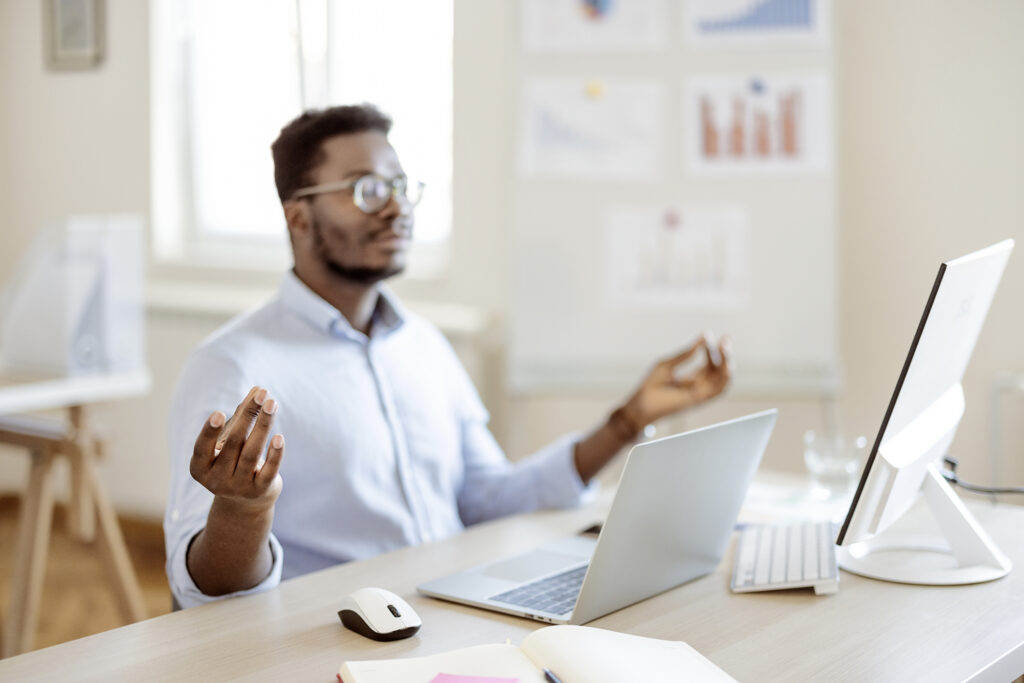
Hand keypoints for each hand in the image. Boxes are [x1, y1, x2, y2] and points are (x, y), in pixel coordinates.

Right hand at [189, 386, 284, 511]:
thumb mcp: (231, 441)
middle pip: (233, 443)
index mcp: (200, 468)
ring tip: (272, 404)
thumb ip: (241, 417)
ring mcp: (238, 488)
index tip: (219, 412)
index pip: (202, 447)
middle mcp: (216, 480)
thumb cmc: (234, 460)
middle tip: (262, 394)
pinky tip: (279, 437)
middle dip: (248, 416)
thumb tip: (258, 390)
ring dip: (263, 426)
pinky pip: (268, 471)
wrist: (245, 501)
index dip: (209, 431)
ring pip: (251, 453)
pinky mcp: (259, 491)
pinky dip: (274, 455)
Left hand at [622, 334, 731, 426]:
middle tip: (726, 339)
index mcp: (691, 379)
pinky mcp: (698, 400)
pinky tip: (725, 365)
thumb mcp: (668, 364)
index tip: (710, 335)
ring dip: (727, 364)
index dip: (712, 350)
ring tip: (726, 348)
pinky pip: (717, 390)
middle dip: (724, 354)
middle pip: (718, 370)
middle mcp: (698, 387)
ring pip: (721, 380)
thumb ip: (686, 354)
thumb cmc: (651, 387)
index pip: (709, 363)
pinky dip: (724, 378)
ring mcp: (699, 394)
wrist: (640, 405)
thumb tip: (703, 338)